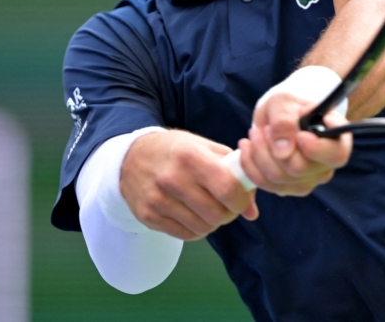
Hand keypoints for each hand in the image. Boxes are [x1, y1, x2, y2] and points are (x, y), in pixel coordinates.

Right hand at [120, 130, 258, 240]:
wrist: (131, 156)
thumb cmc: (176, 150)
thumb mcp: (206, 148)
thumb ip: (234, 174)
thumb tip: (252, 212)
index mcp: (190, 156)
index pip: (226, 188)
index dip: (241, 200)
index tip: (241, 199)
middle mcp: (172, 179)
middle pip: (216, 214)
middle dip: (228, 214)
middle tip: (226, 206)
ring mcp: (157, 199)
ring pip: (203, 228)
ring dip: (212, 223)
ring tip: (208, 208)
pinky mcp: (148, 216)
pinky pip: (185, 235)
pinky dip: (196, 229)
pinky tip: (193, 214)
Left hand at [236, 91, 352, 195]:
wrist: (275, 119)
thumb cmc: (287, 108)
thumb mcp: (284, 103)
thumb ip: (284, 121)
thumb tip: (284, 151)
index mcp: (336, 140)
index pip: (336, 154)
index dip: (318, 148)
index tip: (301, 135)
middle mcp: (326, 165)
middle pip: (300, 168)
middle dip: (274, 146)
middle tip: (266, 128)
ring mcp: (308, 180)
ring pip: (279, 177)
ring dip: (259, 153)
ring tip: (255, 133)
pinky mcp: (288, 188)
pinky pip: (265, 183)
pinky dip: (250, 164)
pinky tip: (247, 147)